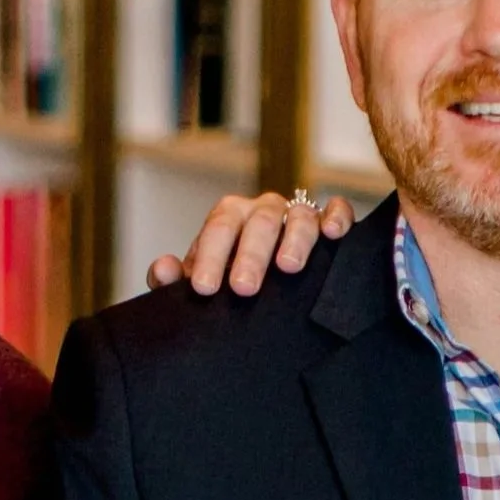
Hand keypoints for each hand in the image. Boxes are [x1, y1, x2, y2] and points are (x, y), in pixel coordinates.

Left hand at [147, 189, 355, 296]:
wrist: (268, 285)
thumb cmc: (230, 281)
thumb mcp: (203, 281)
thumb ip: (177, 279)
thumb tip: (163, 270)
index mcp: (230, 219)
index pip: (219, 229)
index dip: (211, 257)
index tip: (205, 289)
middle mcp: (263, 212)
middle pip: (259, 222)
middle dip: (251, 255)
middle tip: (243, 288)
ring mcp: (297, 215)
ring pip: (299, 215)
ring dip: (294, 239)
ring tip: (288, 268)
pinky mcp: (329, 222)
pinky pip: (337, 210)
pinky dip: (337, 218)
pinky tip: (334, 235)